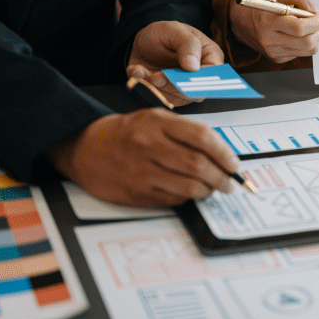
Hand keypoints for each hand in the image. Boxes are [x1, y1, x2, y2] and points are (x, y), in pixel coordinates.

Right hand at [49, 109, 239, 206]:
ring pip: (189, 186)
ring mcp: (142, 171)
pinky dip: (187, 198)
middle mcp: (149, 145)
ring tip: (212, 188)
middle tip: (229, 182)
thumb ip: (185, 132)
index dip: (224, 153)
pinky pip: (173, 199)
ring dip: (208, 190)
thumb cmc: (125, 133)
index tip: (234, 163)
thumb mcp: (154, 118)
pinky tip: (190, 193)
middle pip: (198, 164)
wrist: (84, 147)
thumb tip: (219, 153)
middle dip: (221, 177)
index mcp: (157, 122)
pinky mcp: (136, 193)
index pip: (201, 137)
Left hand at [126, 21, 223, 106]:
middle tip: (156, 77)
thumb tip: (194, 67)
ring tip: (141, 70)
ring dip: (155, 87)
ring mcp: (183, 88)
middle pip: (194, 92)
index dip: (201, 80)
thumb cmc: (164, 34)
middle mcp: (199, 77)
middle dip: (172, 86)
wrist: (143, 42)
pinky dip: (144, 86)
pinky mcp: (167, 95)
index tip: (183, 76)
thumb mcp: (174, 30)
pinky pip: (157, 99)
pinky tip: (138, 71)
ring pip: (174, 98)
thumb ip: (188, 44)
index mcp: (209, 57)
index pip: (214, 75)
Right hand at [228, 0, 318, 63]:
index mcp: (268, 20)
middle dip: (317, 31)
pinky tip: (294, 35)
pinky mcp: (276, 58)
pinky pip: (300, 54)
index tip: (314, 15)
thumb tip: (314, 9)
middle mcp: (269, 39)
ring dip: (313, 38)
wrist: (240, 22)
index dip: (314, 21)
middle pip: (307, 43)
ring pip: (308, 50)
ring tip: (306, 28)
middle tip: (314, 22)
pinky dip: (303, 44)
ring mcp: (273, 51)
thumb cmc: (261, 6)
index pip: (299, 27)